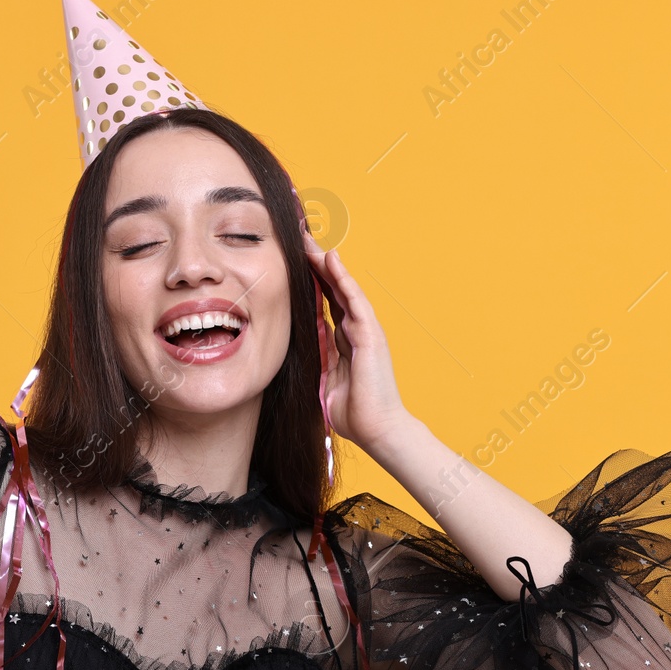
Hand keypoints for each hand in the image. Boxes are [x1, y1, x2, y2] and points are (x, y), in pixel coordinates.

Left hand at [300, 227, 412, 452]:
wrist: (378, 430)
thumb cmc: (354, 412)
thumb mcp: (324, 380)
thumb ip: (317, 359)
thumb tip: (300, 346)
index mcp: (344, 341)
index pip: (324, 304)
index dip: (310, 282)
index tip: (292, 263)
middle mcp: (355, 331)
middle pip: (333, 290)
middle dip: (315, 265)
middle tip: (298, 239)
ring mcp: (365, 331)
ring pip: (343, 288)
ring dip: (327, 263)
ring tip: (309, 241)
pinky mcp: (371, 335)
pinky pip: (354, 301)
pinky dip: (343, 279)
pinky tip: (332, 260)